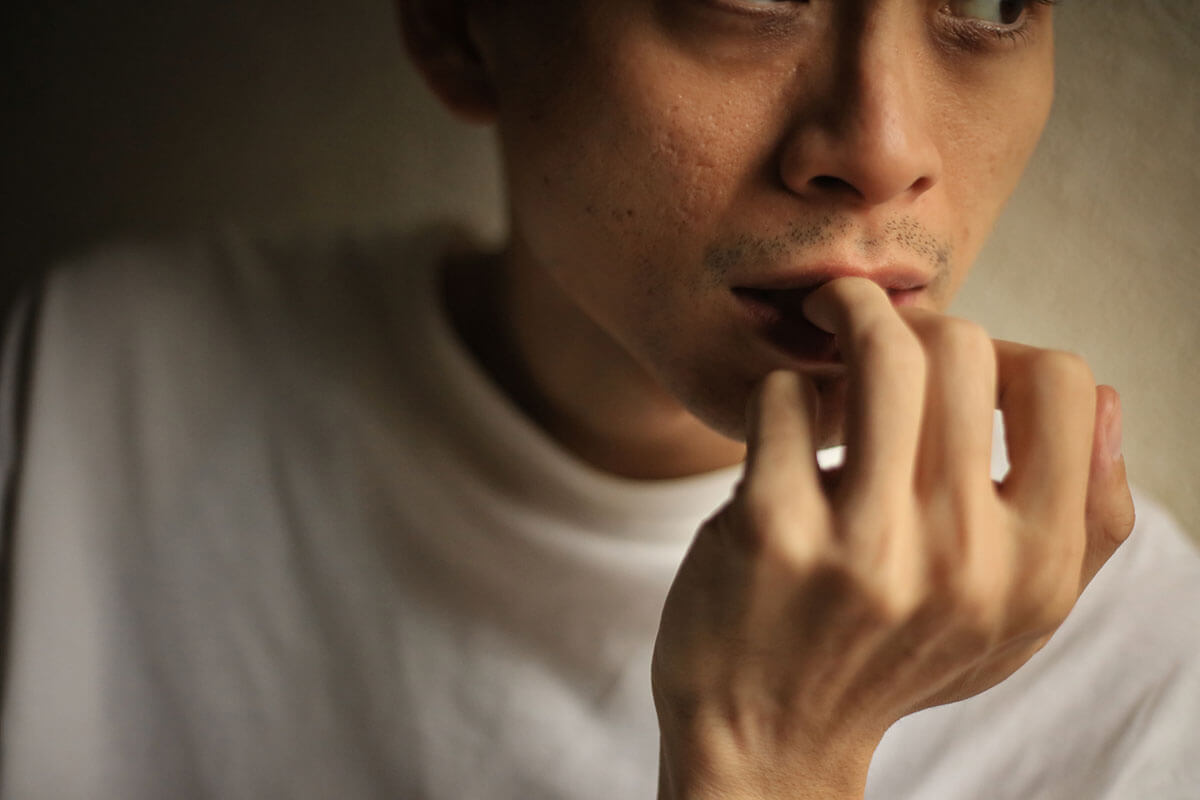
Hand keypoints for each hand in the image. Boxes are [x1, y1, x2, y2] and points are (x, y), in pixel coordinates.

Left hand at [651, 277, 1134, 799]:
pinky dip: (781, 389)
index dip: (1011, 351)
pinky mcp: (768, 528)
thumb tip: (1106, 398)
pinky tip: (778, 422)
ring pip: (880, 350)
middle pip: (965, 347)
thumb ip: (1085, 518)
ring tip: (830, 311)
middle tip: (879, 330)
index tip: (959, 364)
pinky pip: (785, 395)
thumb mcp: (1016, 617)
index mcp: (1032, 567)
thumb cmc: (893, 657)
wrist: (767, 735)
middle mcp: (957, 556)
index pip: (1067, 383)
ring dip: (849, 308)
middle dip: (917, 320)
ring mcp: (860, 543)